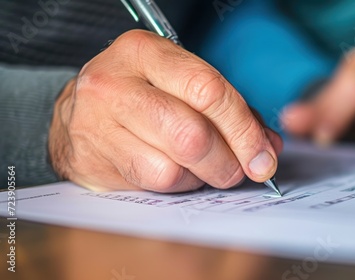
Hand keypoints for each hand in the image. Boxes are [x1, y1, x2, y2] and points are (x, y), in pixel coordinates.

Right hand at [49, 30, 282, 192]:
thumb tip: (266, 149)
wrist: (80, 111)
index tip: (263, 156)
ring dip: (204, 176)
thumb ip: (227, 110)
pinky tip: (179, 173)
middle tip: (240, 169)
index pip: (208, 91)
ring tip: (206, 169)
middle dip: (229, 161)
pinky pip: (156, 184)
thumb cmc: (141, 95)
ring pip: (174, 167)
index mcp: (144, 52)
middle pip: (192, 135)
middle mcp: (116, 84)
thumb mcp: (180, 84)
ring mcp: (98, 124)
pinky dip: (180, 184)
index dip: (243, 130)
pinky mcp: (92, 161)